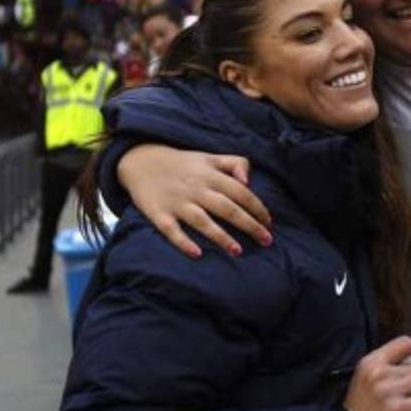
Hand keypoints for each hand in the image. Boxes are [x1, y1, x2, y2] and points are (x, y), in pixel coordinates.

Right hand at [117, 144, 272, 258]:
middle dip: (249, 225)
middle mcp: (196, 189)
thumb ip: (235, 163)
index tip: (269, 223)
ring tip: (238, 252)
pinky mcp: (158, 214)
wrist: (141, 160)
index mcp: (210, 175)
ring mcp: (177, 202)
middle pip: (227, 208)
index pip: (241, 192)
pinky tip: (197, 254)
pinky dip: (183, 242)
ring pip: (203, 221)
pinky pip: (171, 230)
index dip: (257, 208)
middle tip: (266, 241)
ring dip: (221, 237)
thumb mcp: (210, 157)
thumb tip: (249, 182)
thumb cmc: (183, 163)